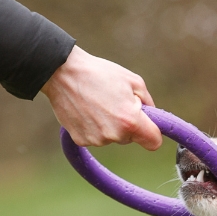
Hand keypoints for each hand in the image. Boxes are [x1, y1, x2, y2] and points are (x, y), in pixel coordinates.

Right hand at [41, 46, 162, 149]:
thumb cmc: (100, 73)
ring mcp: (96, 140)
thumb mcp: (134, 81)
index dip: (153, 133)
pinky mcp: (81, 141)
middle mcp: (114, 135)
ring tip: (98, 103)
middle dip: (129, 124)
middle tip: (116, 103)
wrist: (62, 72)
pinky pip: (96, 137)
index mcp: (131, 121)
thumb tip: (152, 117)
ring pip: (113, 137)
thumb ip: (149, 103)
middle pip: (131, 138)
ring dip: (110, 125)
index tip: (149, 126)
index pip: (154, 142)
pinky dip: (94, 127)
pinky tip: (87, 110)